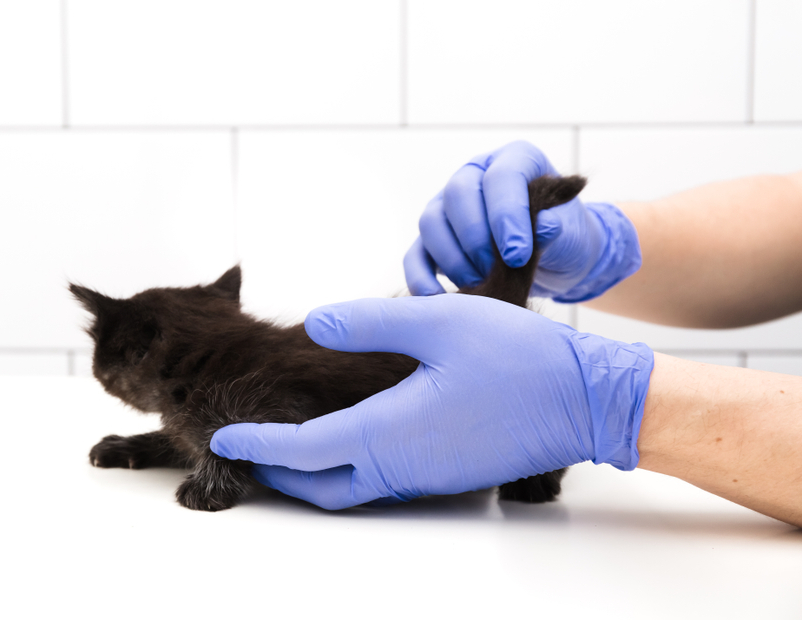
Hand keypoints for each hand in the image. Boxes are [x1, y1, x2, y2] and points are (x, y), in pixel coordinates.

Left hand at [210, 295, 653, 509]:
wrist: (587, 400)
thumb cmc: (518, 357)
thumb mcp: (438, 321)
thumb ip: (369, 322)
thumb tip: (316, 324)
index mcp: (390, 431)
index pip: (304, 450)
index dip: (259, 446)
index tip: (224, 439)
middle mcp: (404, 466)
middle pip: (321, 486)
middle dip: (278, 473)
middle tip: (247, 450)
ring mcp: (428, 476)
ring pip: (352, 489)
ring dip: (312, 475)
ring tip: (285, 447)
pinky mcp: (448, 473)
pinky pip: (382, 483)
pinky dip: (348, 471)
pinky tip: (347, 441)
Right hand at [404, 140, 640, 301]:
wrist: (554, 261)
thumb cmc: (564, 238)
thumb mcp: (570, 232)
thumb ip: (556, 228)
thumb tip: (544, 226)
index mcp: (514, 160)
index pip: (501, 176)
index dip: (506, 214)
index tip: (517, 255)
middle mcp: (474, 175)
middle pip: (457, 194)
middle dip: (475, 238)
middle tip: (494, 271)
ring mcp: (448, 205)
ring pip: (431, 222)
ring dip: (452, 258)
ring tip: (478, 285)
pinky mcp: (432, 239)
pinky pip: (416, 254)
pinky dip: (421, 276)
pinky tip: (437, 297)